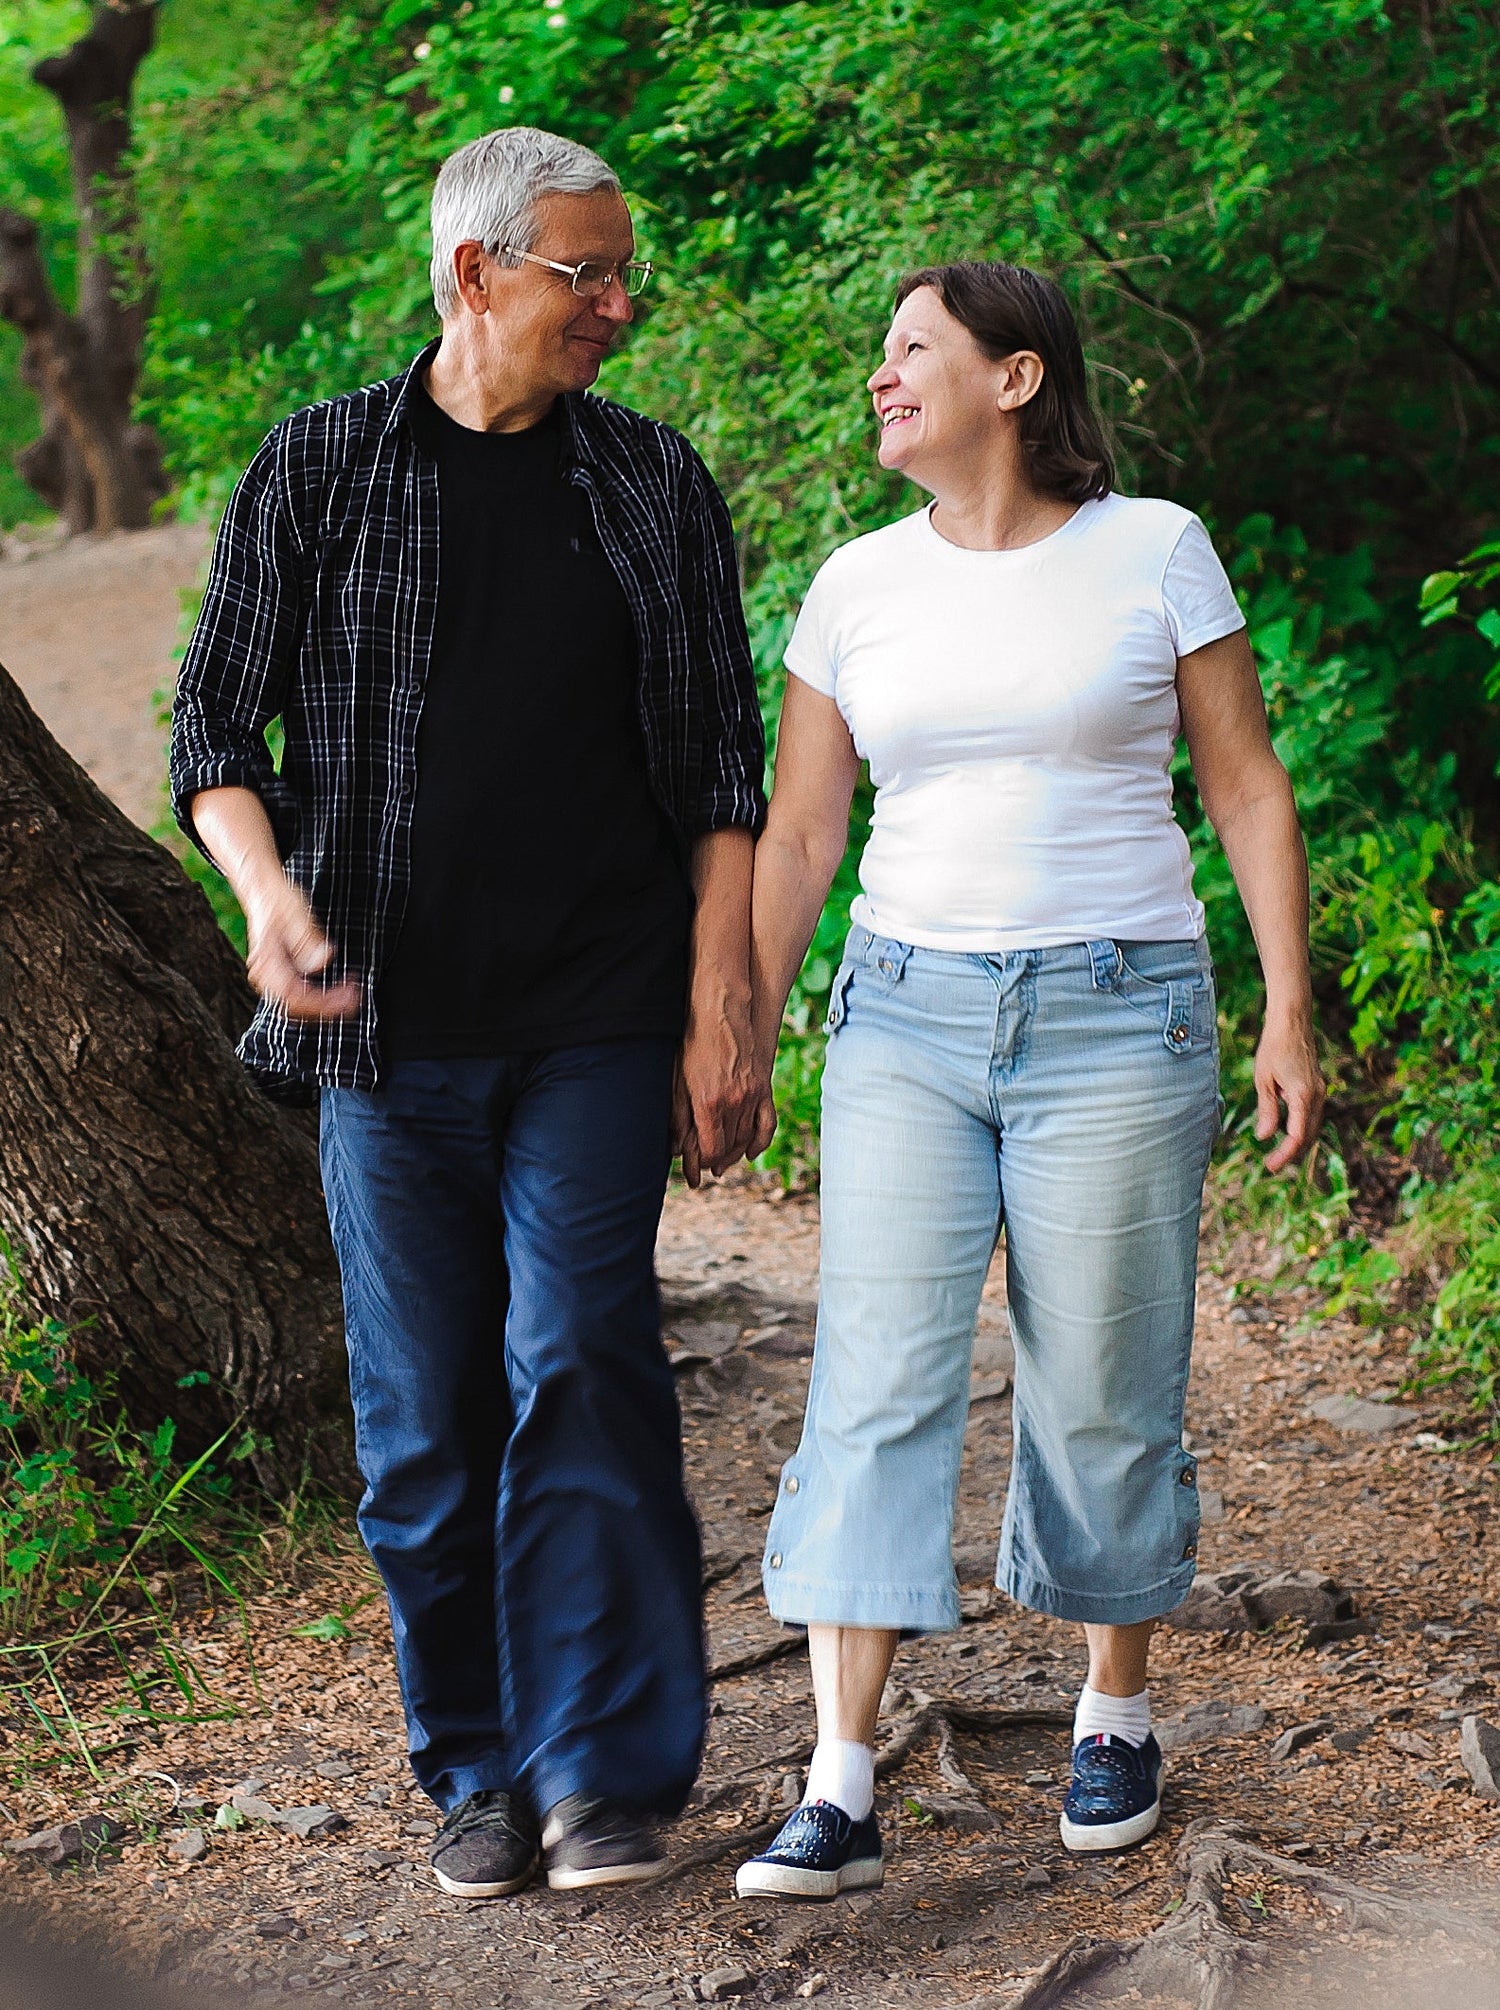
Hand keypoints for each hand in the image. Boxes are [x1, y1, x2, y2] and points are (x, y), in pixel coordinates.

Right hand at [244, 875, 361, 1020]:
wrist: (263, 890)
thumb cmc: (278, 898)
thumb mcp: (295, 912)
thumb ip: (308, 938)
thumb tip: (322, 961)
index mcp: (267, 959)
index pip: (293, 995)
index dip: (321, 1003)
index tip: (347, 997)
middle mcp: (264, 972)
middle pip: (294, 1007)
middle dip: (326, 1008)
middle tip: (354, 998)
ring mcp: (270, 974)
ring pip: (295, 1005)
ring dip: (322, 1006)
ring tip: (349, 997)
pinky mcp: (279, 972)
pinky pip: (296, 995)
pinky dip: (316, 999)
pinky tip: (335, 991)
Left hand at [675, 998, 764, 1187]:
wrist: (721, 1017)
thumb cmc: (694, 1046)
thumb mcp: (679, 1082)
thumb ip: (679, 1117)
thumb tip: (676, 1148)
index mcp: (708, 1103)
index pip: (710, 1150)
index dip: (703, 1163)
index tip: (696, 1168)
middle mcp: (733, 1103)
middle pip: (727, 1147)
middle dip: (716, 1162)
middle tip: (707, 1171)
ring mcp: (751, 1097)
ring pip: (746, 1138)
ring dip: (734, 1154)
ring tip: (724, 1164)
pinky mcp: (763, 1089)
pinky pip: (766, 1124)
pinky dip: (759, 1142)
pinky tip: (750, 1153)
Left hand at [1254, 1011, 1324, 1172]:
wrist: (1292, 1020)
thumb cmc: (1274, 1046)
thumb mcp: (1263, 1080)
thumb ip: (1267, 1110)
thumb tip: (1264, 1137)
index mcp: (1303, 1096)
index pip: (1297, 1137)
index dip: (1285, 1155)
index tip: (1271, 1167)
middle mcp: (1317, 1096)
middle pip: (1308, 1136)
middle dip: (1292, 1153)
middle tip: (1273, 1165)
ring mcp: (1319, 1091)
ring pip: (1312, 1126)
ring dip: (1298, 1142)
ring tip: (1279, 1154)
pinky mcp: (1316, 1086)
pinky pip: (1311, 1114)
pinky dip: (1301, 1127)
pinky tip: (1286, 1131)